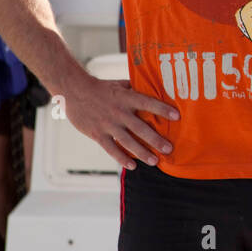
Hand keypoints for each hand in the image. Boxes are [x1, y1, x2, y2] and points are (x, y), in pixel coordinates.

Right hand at [58, 74, 178, 170]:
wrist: (74, 91)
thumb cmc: (101, 87)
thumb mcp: (120, 84)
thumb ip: (136, 89)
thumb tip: (155, 88)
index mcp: (126, 98)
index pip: (148, 103)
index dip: (163, 109)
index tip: (177, 116)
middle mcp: (119, 112)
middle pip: (141, 128)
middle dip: (156, 140)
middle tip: (169, 149)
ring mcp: (108, 124)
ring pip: (128, 142)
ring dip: (142, 153)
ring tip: (155, 161)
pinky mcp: (97, 134)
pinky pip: (111, 149)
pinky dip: (121, 158)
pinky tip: (132, 166)